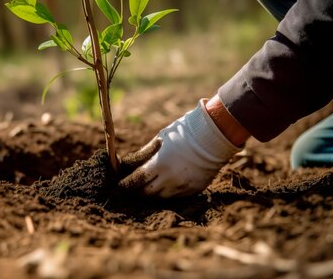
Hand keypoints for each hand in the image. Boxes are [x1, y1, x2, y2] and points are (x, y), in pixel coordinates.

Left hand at [119, 99, 242, 197]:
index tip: (120, 185)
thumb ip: (144, 155)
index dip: (126, 184)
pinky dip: (167, 192)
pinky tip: (165, 184)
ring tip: (148, 186)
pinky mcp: (193, 190)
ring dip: (152, 193)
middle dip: (137, 191)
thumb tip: (129, 165)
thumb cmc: (182, 134)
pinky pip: (175, 196)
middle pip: (146, 193)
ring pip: (160, 197)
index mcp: (160, 164)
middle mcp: (170, 179)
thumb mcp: (159, 140)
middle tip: (132, 187)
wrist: (212, 137)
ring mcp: (183, 187)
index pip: (136, 181)